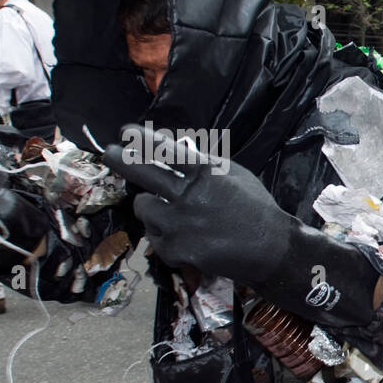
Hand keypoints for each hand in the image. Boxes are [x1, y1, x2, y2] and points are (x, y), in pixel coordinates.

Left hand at [103, 125, 297, 281]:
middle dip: (120, 159)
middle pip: (141, 172)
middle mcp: (189, 196)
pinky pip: (155, 238)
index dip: (140, 137)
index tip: (126, 131)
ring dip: (151, 207)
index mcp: (205, 174)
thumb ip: (204, 162)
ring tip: (170, 212)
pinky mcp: (177, 251)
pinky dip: (165, 236)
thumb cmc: (256, 208)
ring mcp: (180, 225)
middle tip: (110, 153)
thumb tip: (173, 148)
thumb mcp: (236, 175)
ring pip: (143, 208)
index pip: (163, 149)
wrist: (272, 250)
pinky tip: (185, 236)